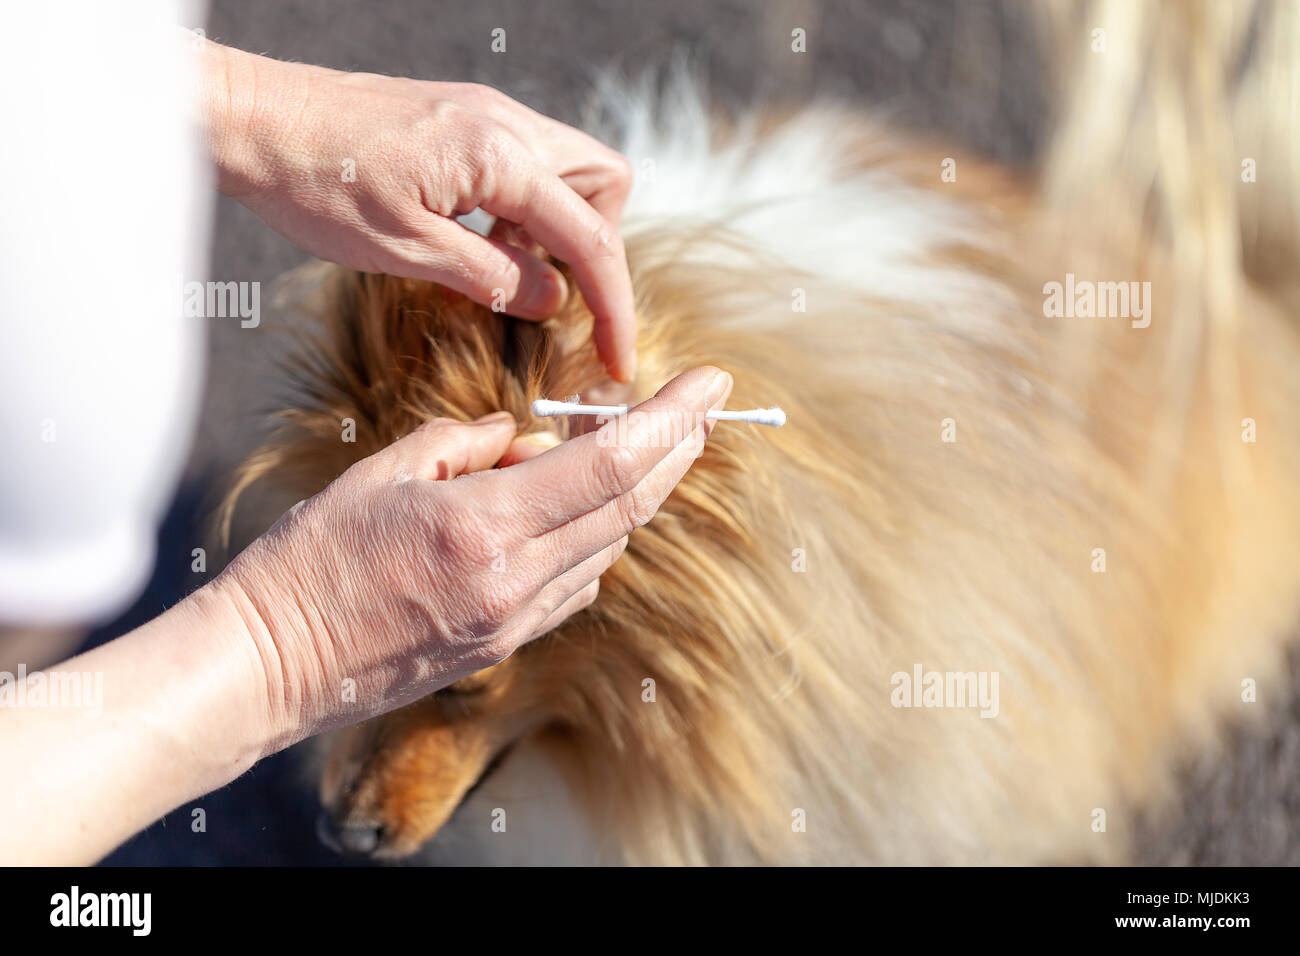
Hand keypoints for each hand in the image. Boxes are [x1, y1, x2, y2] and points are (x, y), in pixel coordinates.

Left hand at [201, 40, 637, 380]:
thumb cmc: (314, 183)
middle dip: (598, 246)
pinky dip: (524, 208)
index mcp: (500, 156)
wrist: (250, 118)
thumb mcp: (406, 252)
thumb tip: (554, 302)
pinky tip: (480, 237)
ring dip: (559, 228)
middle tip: (556, 293)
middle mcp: (506, 122)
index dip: (614, 308)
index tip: (619, 361)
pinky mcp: (463, 118)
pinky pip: (526, 164)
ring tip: (508, 268)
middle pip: (604, 184)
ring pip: (569, 171)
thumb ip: (493, 277)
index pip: (591, 239)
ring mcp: (486, 113)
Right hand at [215, 367, 731, 749]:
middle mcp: (514, 582)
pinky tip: (571, 509)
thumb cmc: (309, 562)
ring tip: (618, 443)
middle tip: (706, 406)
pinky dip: (592, 536)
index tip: (712, 382)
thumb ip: (465, 443)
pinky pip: (577, 581)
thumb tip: (521, 436)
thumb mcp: (381, 472)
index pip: (609, 465)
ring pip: (609, 543)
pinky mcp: (503, 645)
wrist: (270, 666)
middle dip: (678, 449)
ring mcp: (514, 622)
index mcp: (482, 527)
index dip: (672, 419)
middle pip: (629, 505)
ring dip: (629, 490)